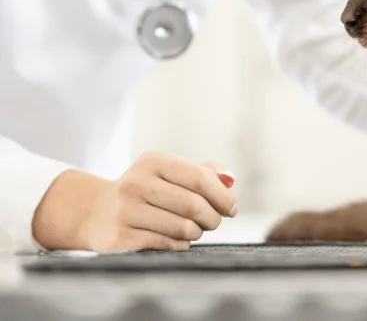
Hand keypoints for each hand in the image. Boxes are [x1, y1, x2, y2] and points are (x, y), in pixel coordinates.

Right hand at [32, 151, 236, 251]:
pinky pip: (168, 244)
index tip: (231, 209)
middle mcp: (137, 182)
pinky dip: (180, 244)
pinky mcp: (120, 236)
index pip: (201, 179)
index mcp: (154, 161)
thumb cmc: (147, 192)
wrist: (96, 212)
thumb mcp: (170, 174)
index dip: (223, 197)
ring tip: (193, 230)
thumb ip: (204, 172)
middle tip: (213, 222)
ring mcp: (126, 210)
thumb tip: (230, 179)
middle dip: (213, 218)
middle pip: (194, 205)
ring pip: (183, 228)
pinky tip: (176, 239)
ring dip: (196, 233)